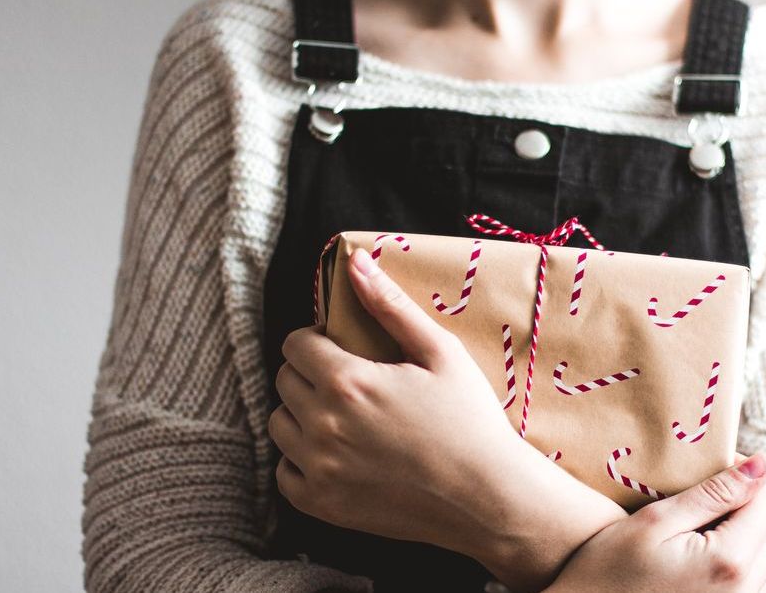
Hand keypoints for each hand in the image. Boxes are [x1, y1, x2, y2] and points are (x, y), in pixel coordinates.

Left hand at [269, 248, 624, 590]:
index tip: (344, 347)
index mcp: (347, 382)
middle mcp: (323, 425)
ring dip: (302, 414)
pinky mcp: (322, 504)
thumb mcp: (440, 352)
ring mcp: (319, 469)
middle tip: (350, 380)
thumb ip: (390, 305)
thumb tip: (355, 261)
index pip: (296, 344)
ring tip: (343, 415)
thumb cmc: (470, 420)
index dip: (318, 339)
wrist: (486, 497)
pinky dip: (301, 460)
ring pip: (279, 425)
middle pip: (285, 381)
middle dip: (310, 372)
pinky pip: (284, 472)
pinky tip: (337, 453)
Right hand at [546, 453, 765, 592]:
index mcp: (728, 561)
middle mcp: (745, 591)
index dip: (744, 473)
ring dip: (753, 535)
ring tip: (710, 525)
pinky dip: (751, 565)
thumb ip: (714, 494)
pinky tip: (715, 556)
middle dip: (747, 504)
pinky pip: (764, 586)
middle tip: (706, 493)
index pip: (764, 501)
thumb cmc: (609, 569)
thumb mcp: (656, 521)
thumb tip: (761, 465)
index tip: (716, 465)